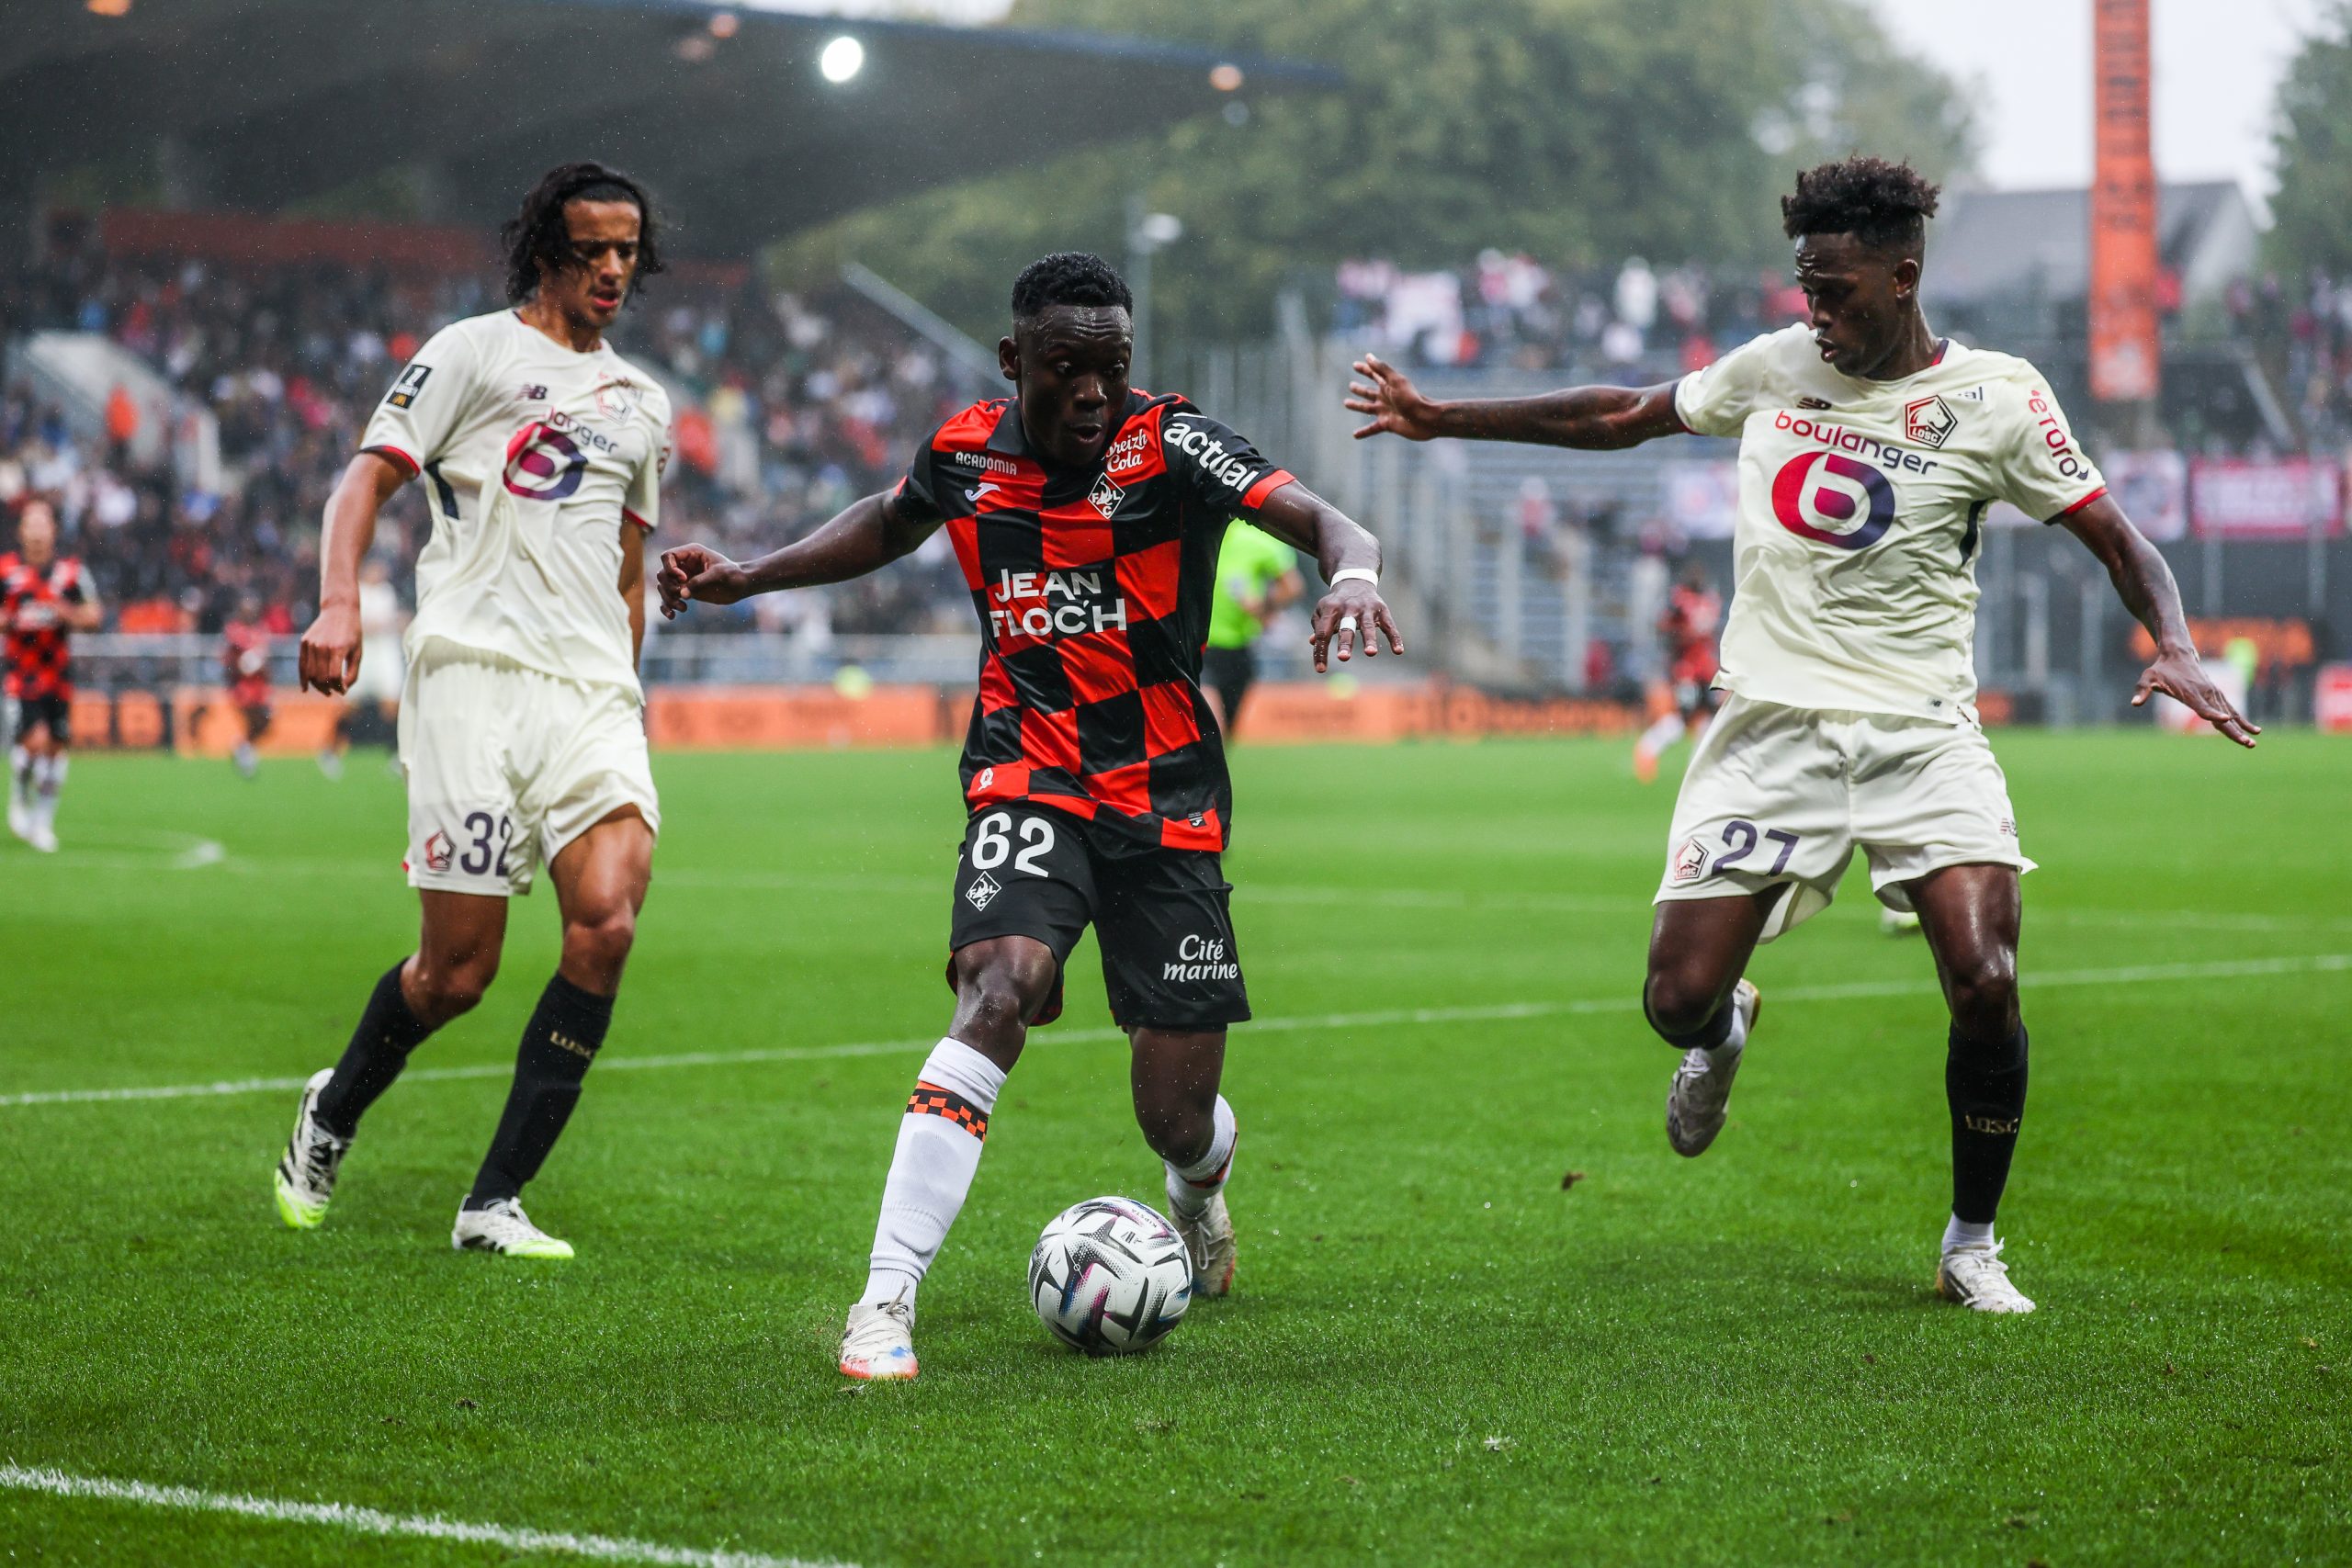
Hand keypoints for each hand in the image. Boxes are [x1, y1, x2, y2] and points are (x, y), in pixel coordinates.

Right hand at [298, 601, 360, 694]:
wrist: (339, 610)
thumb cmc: (352, 634)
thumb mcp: (358, 653)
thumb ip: (352, 673)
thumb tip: (343, 691)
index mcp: (338, 649)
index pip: (333, 676)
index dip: (338, 687)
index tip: (343, 690)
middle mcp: (322, 646)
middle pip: (320, 677)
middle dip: (327, 689)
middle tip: (333, 693)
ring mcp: (311, 644)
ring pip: (310, 673)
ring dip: (317, 686)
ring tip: (325, 690)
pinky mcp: (304, 642)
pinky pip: (302, 665)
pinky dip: (303, 678)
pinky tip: (306, 689)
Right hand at [656, 544, 748, 618]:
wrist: (741, 586)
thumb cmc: (733, 574)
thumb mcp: (718, 574)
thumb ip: (700, 581)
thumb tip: (682, 594)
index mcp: (691, 553)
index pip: (667, 556)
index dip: (670, 568)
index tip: (684, 579)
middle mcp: (684, 565)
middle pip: (662, 574)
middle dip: (670, 587)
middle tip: (683, 595)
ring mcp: (683, 579)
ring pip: (664, 588)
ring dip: (669, 599)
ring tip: (683, 608)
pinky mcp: (686, 591)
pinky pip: (669, 598)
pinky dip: (667, 607)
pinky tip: (672, 616)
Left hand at [1308, 579, 1404, 672]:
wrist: (1355, 581)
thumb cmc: (1335, 603)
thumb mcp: (1322, 610)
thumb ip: (1318, 626)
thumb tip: (1313, 642)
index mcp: (1331, 608)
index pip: (1323, 632)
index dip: (1321, 651)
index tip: (1321, 669)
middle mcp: (1349, 607)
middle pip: (1346, 627)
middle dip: (1345, 643)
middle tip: (1343, 658)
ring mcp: (1367, 608)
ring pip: (1368, 626)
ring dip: (1369, 640)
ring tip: (1370, 653)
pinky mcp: (1382, 610)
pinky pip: (1389, 626)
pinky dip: (1395, 638)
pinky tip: (1398, 651)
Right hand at [1345, 353, 1441, 441]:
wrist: (1424, 419)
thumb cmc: (1411, 398)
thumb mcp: (1395, 381)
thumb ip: (1381, 369)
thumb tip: (1368, 356)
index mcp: (1387, 385)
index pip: (1373, 374)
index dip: (1364, 369)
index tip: (1355, 365)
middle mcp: (1385, 397)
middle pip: (1368, 392)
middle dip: (1359, 389)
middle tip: (1351, 386)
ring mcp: (1385, 411)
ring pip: (1367, 408)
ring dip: (1357, 405)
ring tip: (1346, 403)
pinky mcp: (1387, 424)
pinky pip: (1372, 428)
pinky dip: (1363, 432)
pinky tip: (1355, 435)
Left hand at [2132, 646, 2259, 747]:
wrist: (2179, 654)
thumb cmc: (2162, 668)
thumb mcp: (2148, 677)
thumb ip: (2143, 690)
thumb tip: (2134, 703)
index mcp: (2191, 693)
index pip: (2203, 707)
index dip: (2212, 714)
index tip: (2224, 720)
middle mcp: (2206, 694)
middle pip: (2221, 716)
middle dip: (2234, 730)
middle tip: (2247, 743)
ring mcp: (2215, 695)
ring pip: (2230, 715)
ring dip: (2242, 729)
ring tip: (2252, 743)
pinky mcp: (2218, 695)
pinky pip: (2233, 710)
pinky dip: (2243, 720)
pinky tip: (2254, 730)